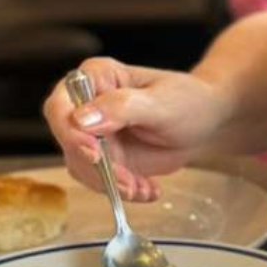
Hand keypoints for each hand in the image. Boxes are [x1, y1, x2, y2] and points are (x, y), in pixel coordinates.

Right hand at [43, 58, 231, 199]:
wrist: (205, 118)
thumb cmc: (187, 100)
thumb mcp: (160, 103)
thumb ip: (121, 108)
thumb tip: (81, 120)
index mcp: (96, 76)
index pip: (61, 106)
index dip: (70, 133)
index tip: (94, 153)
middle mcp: (86, 103)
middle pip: (68, 142)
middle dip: (97, 168)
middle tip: (129, 183)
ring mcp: (93, 132)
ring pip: (81, 166)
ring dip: (111, 184)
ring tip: (144, 187)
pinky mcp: (104, 156)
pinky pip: (99, 180)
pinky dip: (121, 190)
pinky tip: (147, 189)